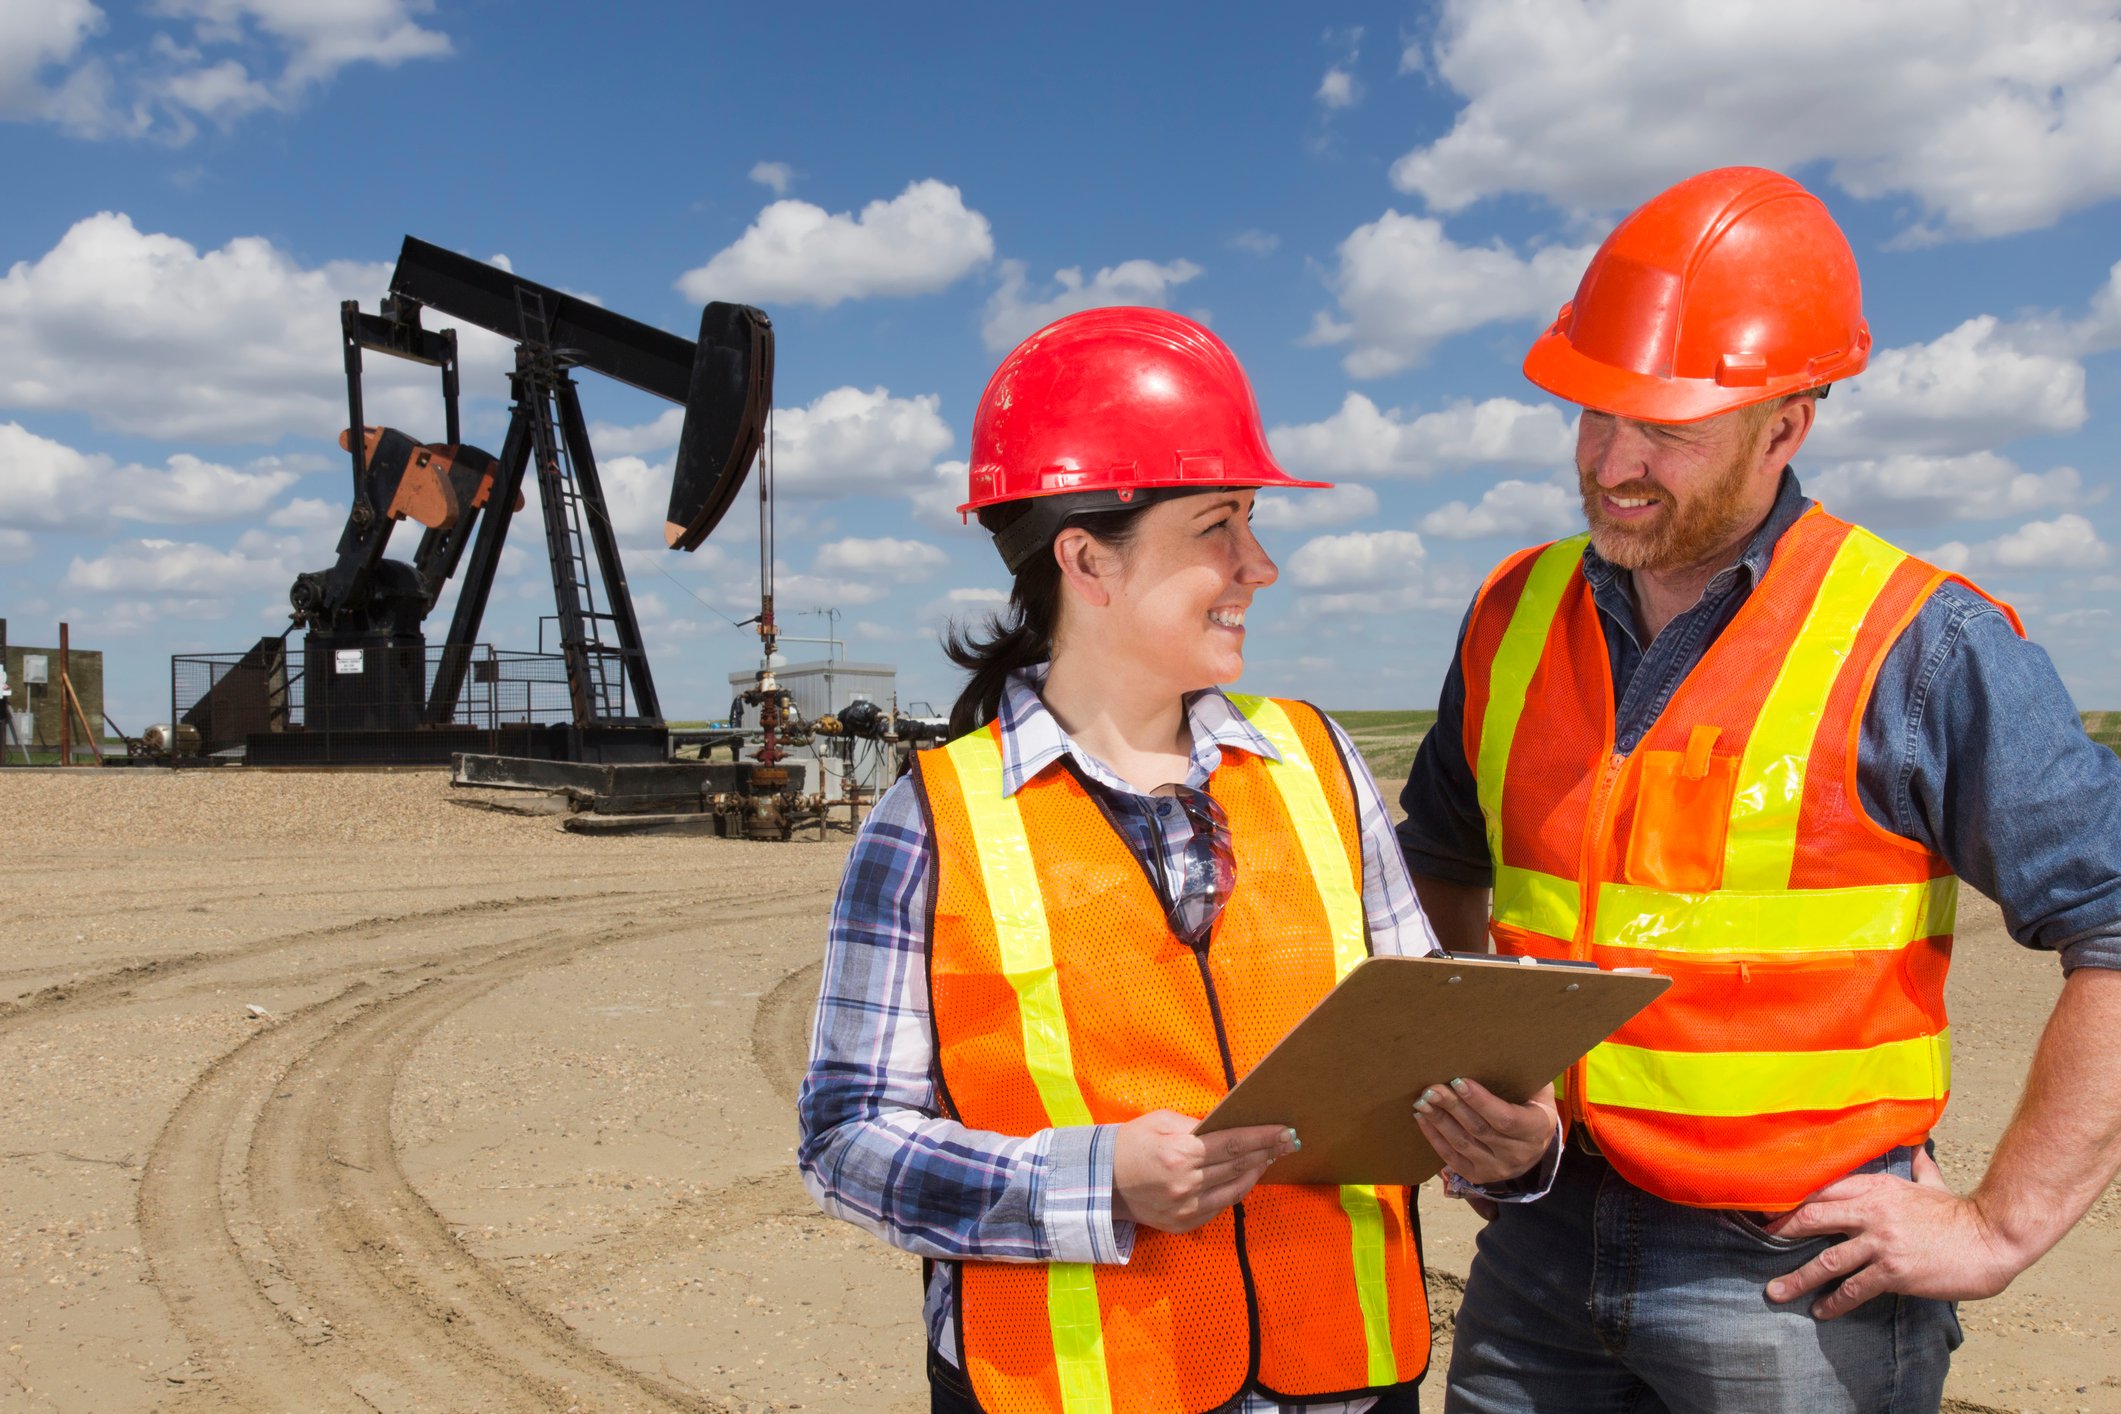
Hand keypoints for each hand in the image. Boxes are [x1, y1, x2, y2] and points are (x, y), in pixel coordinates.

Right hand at [1113, 1111, 1298, 1233]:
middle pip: (1239, 1165)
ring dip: (1257, 1172)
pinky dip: (1236, 1190)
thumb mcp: (1160, 1122)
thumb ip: (1196, 1126)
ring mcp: (1186, 1208)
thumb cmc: (1129, 1144)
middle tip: (1290, 1141)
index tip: (1285, 1130)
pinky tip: (1245, 1177)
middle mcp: (1187, 1184)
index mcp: (1180, 1154)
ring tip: (1271, 1158)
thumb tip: (1227, 1126)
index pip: (1234, 1143)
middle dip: (1268, 1151)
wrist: (1099, 1182)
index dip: (1263, 1137)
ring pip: (1235, 1189)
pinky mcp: (1184, 1223)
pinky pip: (1220, 1206)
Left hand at [1414, 1078, 1556, 1185]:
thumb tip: (1500, 1050)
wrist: (1534, 1148)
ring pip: (1462, 1143)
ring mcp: (1497, 1169)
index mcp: (1536, 1129)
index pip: (1506, 1118)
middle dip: (1452, 1106)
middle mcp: (1517, 1154)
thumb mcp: (1539, 1093)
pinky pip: (1452, 1158)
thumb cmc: (1532, 1109)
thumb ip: (1526, 1077)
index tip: (1458, 1081)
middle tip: (1432, 1089)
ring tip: (1422, 1101)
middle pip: (1479, 1129)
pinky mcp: (1478, 1176)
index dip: (1481, 1101)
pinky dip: (1434, 1137)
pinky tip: (1423, 1119)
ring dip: (1439, 1121)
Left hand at [1764, 1147, 2026, 1318]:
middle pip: (1813, 1217)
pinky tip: (1821, 1311)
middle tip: (1760, 1242)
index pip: (1823, 1189)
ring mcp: (1881, 1241)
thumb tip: (1918, 1147)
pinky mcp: (1893, 1270)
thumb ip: (1919, 1166)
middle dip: (1783, 1231)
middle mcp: (1872, 1211)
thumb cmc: (1961, 1214)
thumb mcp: (1933, 1183)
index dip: (1793, 1200)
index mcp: (1877, 1187)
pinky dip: (1834, 1301)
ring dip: (1797, 1278)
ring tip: (1776, 1291)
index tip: (1771, 1209)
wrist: (1991, 1239)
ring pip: (1827, 1260)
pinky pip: (1854, 1287)